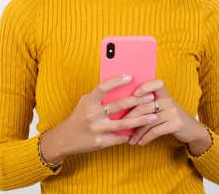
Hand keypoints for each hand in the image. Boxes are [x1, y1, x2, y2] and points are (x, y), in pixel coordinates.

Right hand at [40, 75, 157, 162]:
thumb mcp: (84, 103)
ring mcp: (97, 129)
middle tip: (150, 97)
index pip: (103, 88)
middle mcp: (93, 115)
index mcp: (89, 102)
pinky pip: (120, 137)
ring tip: (153, 115)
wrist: (65, 139)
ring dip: (140, 119)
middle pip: (118, 105)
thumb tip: (118, 87)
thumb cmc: (78, 117)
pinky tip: (141, 131)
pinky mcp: (101, 142)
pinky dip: (130, 134)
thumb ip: (98, 96)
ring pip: (124, 123)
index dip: (116, 81)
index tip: (130, 77)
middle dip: (137, 101)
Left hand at [124, 79, 211, 151]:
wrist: (192, 129)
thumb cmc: (171, 116)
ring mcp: (172, 112)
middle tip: (121, 126)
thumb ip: (149, 104)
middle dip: (131, 117)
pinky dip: (146, 138)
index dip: (145, 87)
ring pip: (148, 121)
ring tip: (131, 140)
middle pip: (145, 106)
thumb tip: (125, 109)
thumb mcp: (164, 106)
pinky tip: (140, 143)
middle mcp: (168, 100)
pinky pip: (156, 131)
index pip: (156, 84)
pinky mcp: (175, 124)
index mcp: (164, 93)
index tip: (134, 94)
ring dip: (137, 132)